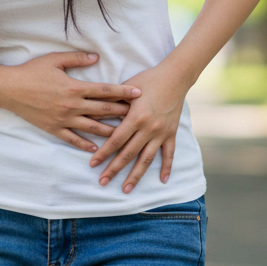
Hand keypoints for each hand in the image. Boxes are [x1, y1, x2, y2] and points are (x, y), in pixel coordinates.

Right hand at [0, 52, 141, 152]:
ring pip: (92, 128)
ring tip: (125, 134)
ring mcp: (63, 120)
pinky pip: (73, 139)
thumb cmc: (31, 72)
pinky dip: (85, 145)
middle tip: (140, 114)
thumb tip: (96, 57)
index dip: (123, 91)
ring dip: (110, 131)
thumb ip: (77, 58)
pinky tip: (96, 148)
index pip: (105, 90)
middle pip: (103, 110)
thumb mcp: (54, 59)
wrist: (9, 89)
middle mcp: (72, 106)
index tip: (139, 93)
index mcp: (75, 88)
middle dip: (123, 112)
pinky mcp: (54, 129)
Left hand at [88, 64, 190, 192]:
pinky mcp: (171, 133)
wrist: (175, 77)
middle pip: (128, 154)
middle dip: (114, 169)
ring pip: (146, 159)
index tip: (93, 164)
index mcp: (135, 117)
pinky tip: (162, 180)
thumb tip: (91, 113)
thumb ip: (110, 103)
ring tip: (125, 189)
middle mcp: (148, 128)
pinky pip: (169, 154)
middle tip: (102, 182)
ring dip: (135, 176)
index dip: (104, 154)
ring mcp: (161, 133)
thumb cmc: (148, 80)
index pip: (116, 140)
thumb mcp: (127, 89)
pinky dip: (166, 167)